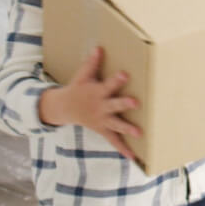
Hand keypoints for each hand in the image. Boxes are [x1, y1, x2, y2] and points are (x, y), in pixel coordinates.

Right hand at [38, 46, 142, 160]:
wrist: (64, 108)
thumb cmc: (78, 88)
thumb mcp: (82, 75)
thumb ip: (91, 63)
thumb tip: (99, 47)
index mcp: (97, 92)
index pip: (108, 84)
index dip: (116, 80)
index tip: (125, 74)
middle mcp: (100, 107)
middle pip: (114, 105)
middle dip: (124, 104)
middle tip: (136, 103)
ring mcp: (102, 120)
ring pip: (116, 125)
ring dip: (127, 129)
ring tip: (140, 133)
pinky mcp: (103, 129)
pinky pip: (113, 141)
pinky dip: (123, 149)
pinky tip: (134, 157)